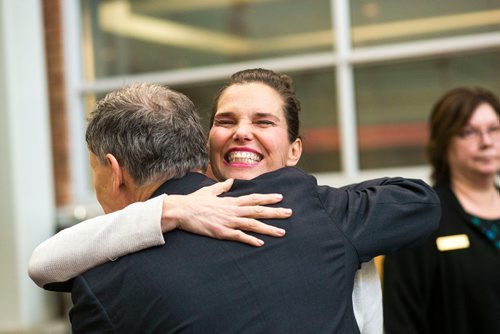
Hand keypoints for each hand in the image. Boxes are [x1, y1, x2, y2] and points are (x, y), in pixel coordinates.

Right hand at [160, 179, 290, 246]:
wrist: (180, 210)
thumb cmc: (193, 201)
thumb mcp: (209, 191)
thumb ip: (222, 188)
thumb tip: (230, 182)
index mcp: (230, 201)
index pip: (254, 198)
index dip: (268, 198)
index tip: (281, 197)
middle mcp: (232, 210)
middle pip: (258, 210)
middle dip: (275, 212)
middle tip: (290, 213)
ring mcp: (228, 221)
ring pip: (252, 224)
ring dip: (268, 228)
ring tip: (282, 232)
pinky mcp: (221, 232)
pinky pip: (239, 236)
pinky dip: (250, 240)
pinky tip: (260, 243)